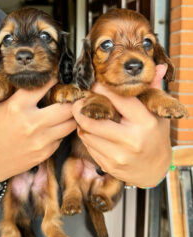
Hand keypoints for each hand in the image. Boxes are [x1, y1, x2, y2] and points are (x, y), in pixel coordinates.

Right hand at [0, 78, 75, 181]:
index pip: (45, 86)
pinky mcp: (44, 153)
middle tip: (70, 97)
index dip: (54, 79)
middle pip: (67, 108)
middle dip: (71, 100)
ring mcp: (41, 140)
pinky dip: (61, 131)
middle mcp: (32, 123)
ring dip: (71, 116)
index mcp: (17, 107)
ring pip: (70, 124)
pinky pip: (62, 138)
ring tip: (67, 112)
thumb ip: (12, 90)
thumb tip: (31, 78)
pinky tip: (54, 128)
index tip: (57, 77)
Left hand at [72, 65, 170, 187]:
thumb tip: (158, 66)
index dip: (101, 89)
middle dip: (80, 108)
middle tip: (78, 101)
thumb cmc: (156, 138)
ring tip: (86, 116)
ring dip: (82, 122)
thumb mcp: (157, 114)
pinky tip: (93, 131)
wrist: (155, 169)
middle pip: (92, 120)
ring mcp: (118, 156)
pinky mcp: (108, 165)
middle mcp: (130, 141)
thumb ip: (153, 91)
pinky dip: (87, 136)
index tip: (95, 84)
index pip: (117, 99)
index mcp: (144, 123)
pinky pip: (88, 146)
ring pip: (86, 134)